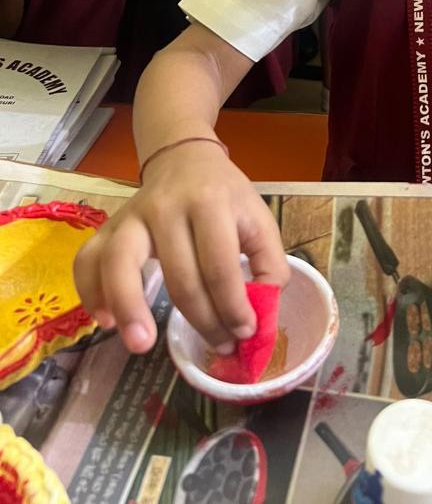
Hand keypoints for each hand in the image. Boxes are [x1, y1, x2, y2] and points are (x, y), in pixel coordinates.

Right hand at [73, 141, 289, 353]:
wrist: (185, 159)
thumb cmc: (225, 196)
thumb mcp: (259, 218)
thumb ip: (270, 263)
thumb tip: (264, 315)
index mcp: (211, 203)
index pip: (220, 266)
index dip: (234, 307)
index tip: (245, 332)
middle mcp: (167, 207)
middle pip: (179, 275)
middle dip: (202, 320)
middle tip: (219, 346)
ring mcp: (131, 216)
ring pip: (120, 262)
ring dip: (129, 307)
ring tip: (142, 345)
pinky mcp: (107, 227)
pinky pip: (87, 261)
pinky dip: (91, 293)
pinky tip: (106, 322)